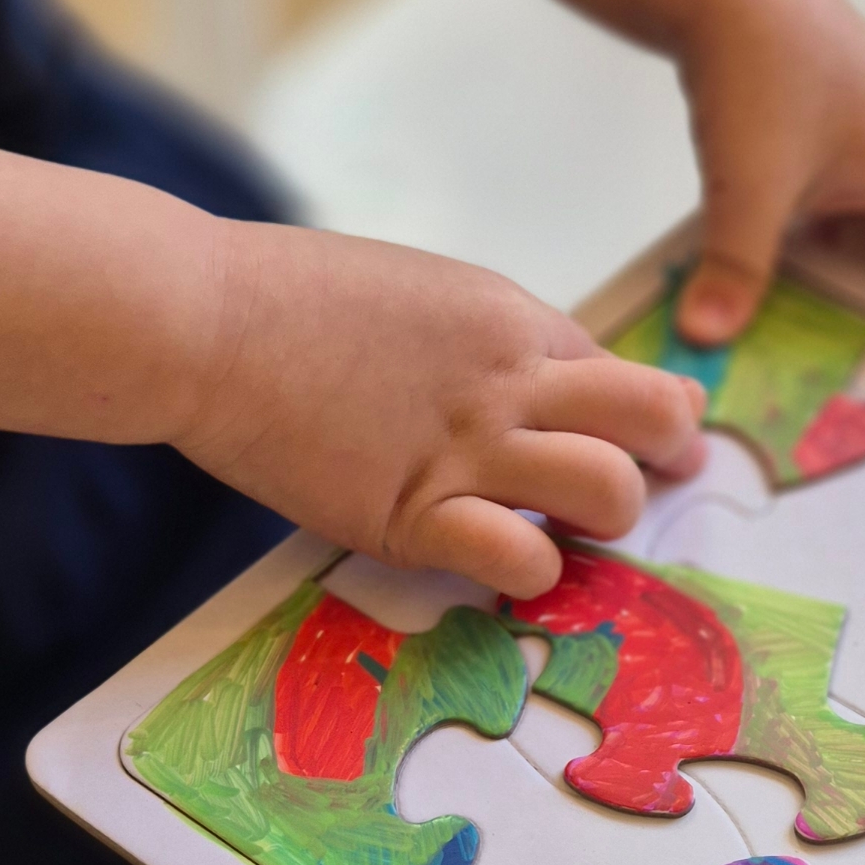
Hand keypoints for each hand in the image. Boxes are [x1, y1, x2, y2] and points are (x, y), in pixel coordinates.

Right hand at [176, 221, 706, 597]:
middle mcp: (509, 381)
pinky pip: (521, 556)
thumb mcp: (425, 292)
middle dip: (665, 459)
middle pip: (653, 418)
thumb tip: (558, 372)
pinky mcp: (413, 516)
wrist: (200, 319)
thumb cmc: (295, 302)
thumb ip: (498, 336)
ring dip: (605, 520)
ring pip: (608, 489)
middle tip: (637, 490)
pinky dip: (534, 572)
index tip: (663, 446)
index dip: (656, 417)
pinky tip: (509, 562)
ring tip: (565, 530)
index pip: (626, 374)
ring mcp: (466, 449)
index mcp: (512, 321)